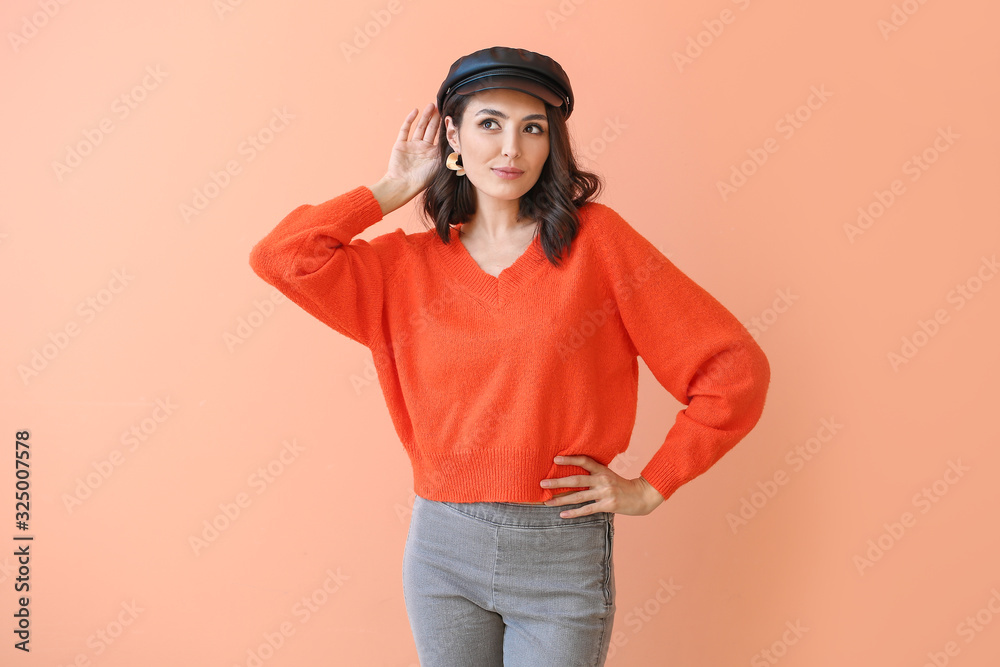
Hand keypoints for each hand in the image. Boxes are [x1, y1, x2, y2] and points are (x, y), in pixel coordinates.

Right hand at [384, 102, 441, 193]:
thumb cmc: (423, 179)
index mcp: (433, 155)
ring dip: (425, 116)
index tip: (450, 116)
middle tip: (440, 106)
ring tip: (431, 105)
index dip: (444, 127)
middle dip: (435, 118)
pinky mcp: (400, 145)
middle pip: (430, 130)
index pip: (440, 137)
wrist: (403, 185)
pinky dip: (410, 120)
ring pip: (420, 127)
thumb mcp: (440, 165)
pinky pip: (405, 129)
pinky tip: (416, 111)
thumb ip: (449, 153)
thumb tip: (461, 143)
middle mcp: (423, 149)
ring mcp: (411, 146)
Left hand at [540, 455, 664, 517]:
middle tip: (542, 483)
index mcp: (602, 470)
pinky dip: (574, 513)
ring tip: (547, 502)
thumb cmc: (622, 485)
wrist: (642, 496)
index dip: (570, 459)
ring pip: (578, 496)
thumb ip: (595, 473)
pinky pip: (587, 509)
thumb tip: (574, 475)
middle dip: (557, 482)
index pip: (584, 461)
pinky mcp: (607, 505)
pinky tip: (562, 514)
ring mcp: (605, 493)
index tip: (555, 459)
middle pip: (576, 480)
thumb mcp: (609, 475)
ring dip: (561, 499)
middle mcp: (602, 480)